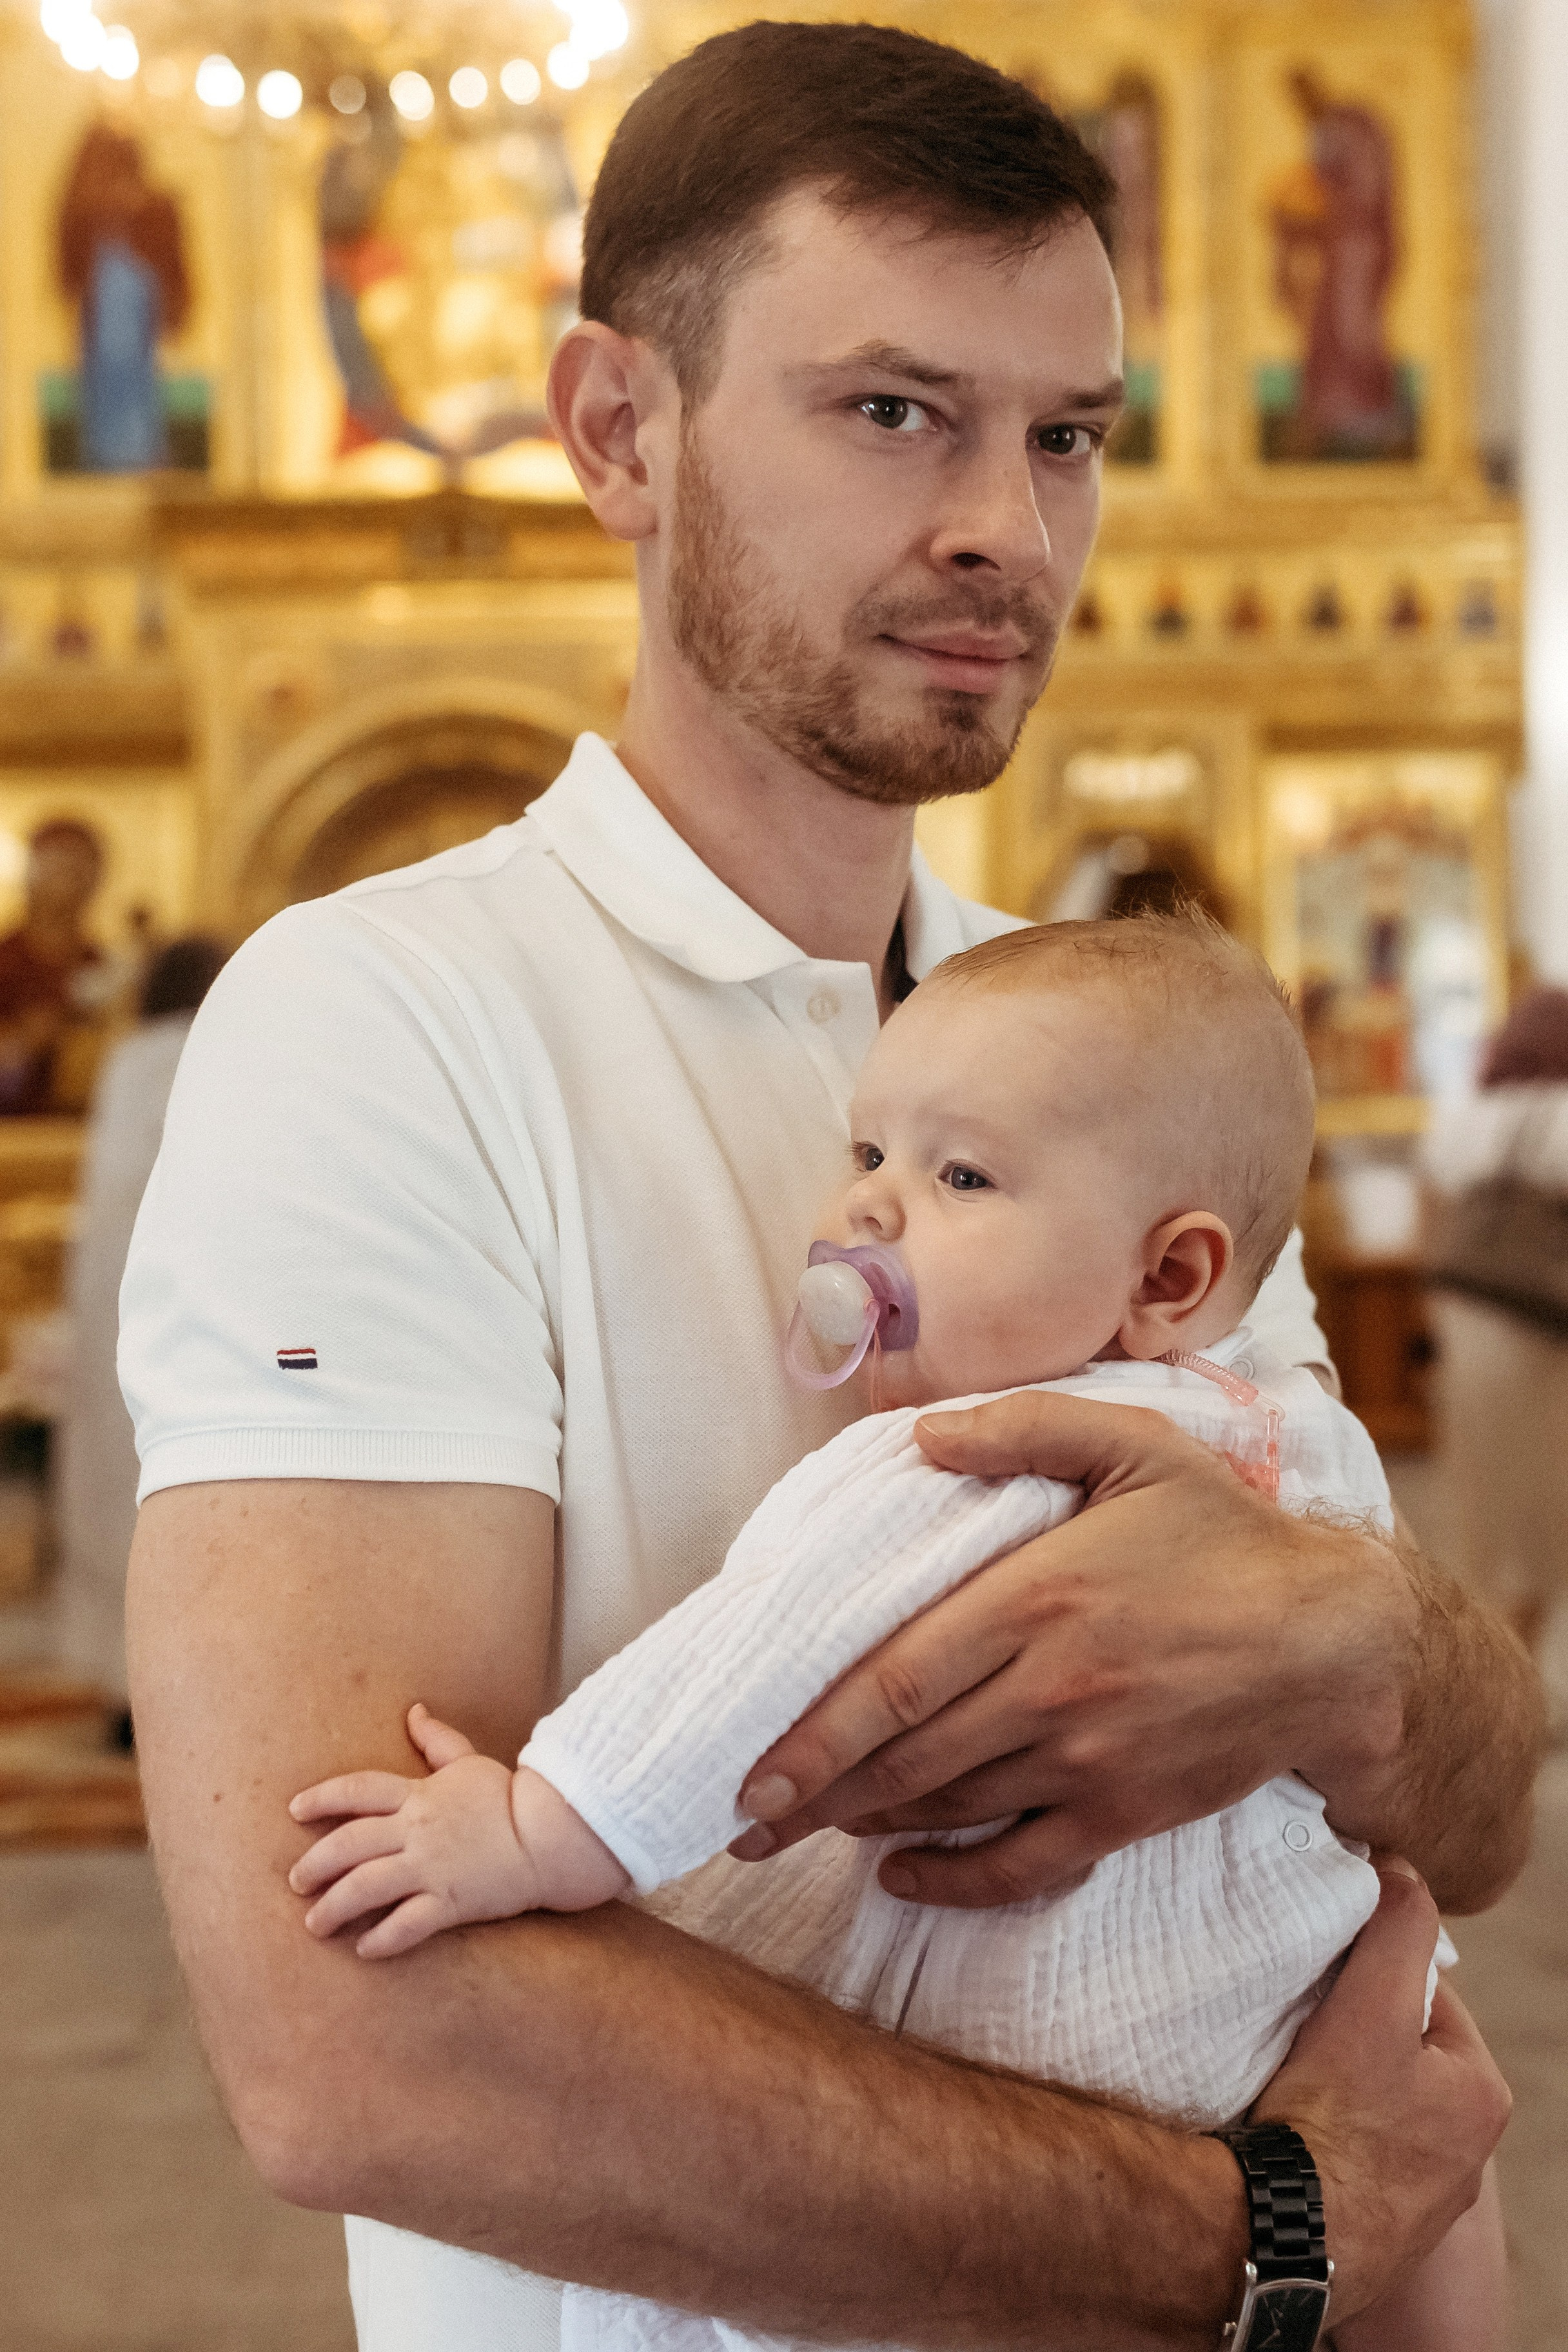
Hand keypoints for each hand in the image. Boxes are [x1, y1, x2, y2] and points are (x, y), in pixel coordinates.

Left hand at [289, 1702, 540, 1956]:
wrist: (551, 1835)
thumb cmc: (509, 1798)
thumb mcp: (469, 1762)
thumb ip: (437, 1740)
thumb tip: (414, 1711)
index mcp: (419, 1794)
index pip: (358, 1790)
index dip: (322, 1798)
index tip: (295, 1810)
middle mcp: (417, 1831)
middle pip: (349, 1844)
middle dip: (315, 1864)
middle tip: (296, 1883)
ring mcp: (432, 1868)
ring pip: (366, 1887)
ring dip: (334, 1908)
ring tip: (315, 1924)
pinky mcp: (451, 1902)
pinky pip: (406, 1925)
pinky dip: (381, 1940)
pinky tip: (364, 1949)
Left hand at [730, 1391, 1409, 1905]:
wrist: (1338, 1644)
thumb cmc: (1225, 1534)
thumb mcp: (1133, 1445)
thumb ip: (1023, 1429)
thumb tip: (921, 1437)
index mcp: (1035, 1600)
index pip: (893, 1681)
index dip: (814, 1732)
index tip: (749, 1768)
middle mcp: (1050, 1691)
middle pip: (904, 1757)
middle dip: (813, 1795)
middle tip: (740, 1820)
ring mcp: (1087, 1762)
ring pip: (949, 1808)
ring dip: (865, 1827)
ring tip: (800, 1832)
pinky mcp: (1124, 1813)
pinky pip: (1022, 1864)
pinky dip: (955, 1880)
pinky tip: (903, 1878)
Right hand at [1253, 1859, 1510, 2316]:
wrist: (1284, 2240)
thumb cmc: (1337, 2122)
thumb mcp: (1373, 2002)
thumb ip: (1396, 1926)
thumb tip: (1399, 1867)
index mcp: (1481, 2095)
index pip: (1429, 1998)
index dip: (1372, 1973)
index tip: (1326, 1977)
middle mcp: (1466, 2156)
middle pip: (1400, 2052)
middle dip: (1353, 2032)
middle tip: (1301, 2026)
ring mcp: (1419, 2201)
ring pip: (1372, 2106)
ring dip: (1334, 2086)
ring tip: (1287, 2077)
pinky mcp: (1373, 2233)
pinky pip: (1346, 2158)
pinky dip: (1319, 2139)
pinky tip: (1286, 2132)